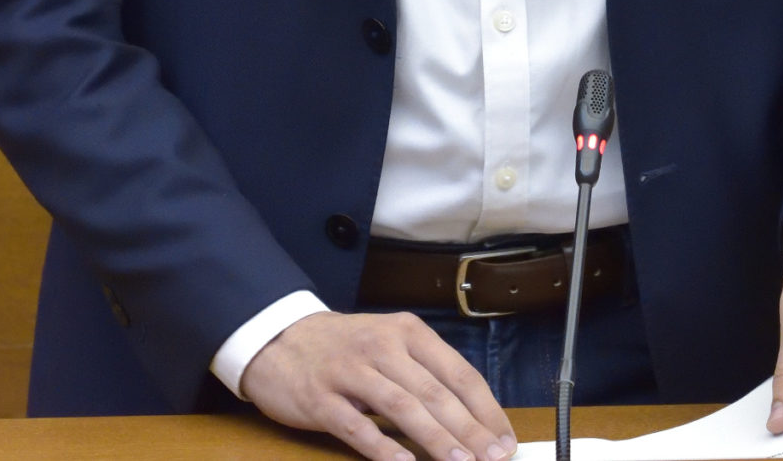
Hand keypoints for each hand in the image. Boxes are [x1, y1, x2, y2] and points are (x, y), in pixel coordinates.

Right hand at [238, 311, 515, 460]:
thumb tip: (474, 420)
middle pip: (435, 393)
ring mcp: (349, 371)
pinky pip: (356, 426)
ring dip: (435, 438)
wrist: (277, 339)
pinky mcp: (320, 397)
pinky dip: (382, 447)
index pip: (459, 374)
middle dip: (469, 430)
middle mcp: (382, 347)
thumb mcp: (389, 345)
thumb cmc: (345, 349)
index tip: (505, 440)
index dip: (486, 410)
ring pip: (401, 407)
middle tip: (493, 458)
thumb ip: (426, 374)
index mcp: (408, 333)